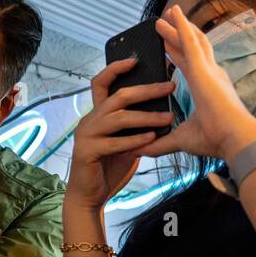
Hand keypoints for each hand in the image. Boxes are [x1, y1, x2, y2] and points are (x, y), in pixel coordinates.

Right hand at [65, 57, 174, 210]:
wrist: (89, 196)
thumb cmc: (109, 167)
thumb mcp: (125, 141)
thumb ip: (135, 126)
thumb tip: (163, 109)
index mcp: (97, 114)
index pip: (102, 82)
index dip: (116, 68)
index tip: (136, 59)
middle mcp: (89, 120)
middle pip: (118, 96)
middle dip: (146, 90)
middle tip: (169, 87)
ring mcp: (86, 135)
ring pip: (119, 118)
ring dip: (146, 117)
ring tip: (169, 118)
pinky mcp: (87, 152)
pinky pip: (114, 143)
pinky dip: (135, 140)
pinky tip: (152, 139)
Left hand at [138, 4, 255, 161]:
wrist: (234, 139)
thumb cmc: (216, 140)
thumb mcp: (180, 139)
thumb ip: (159, 144)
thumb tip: (140, 150)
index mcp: (208, 88)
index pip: (190, 65)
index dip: (178, 53)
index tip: (167, 46)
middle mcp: (211, 75)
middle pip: (192, 48)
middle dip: (178, 34)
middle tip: (165, 22)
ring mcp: (209, 69)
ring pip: (192, 40)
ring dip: (178, 26)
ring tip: (166, 14)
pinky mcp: (204, 68)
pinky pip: (191, 41)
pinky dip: (182, 26)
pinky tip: (174, 14)